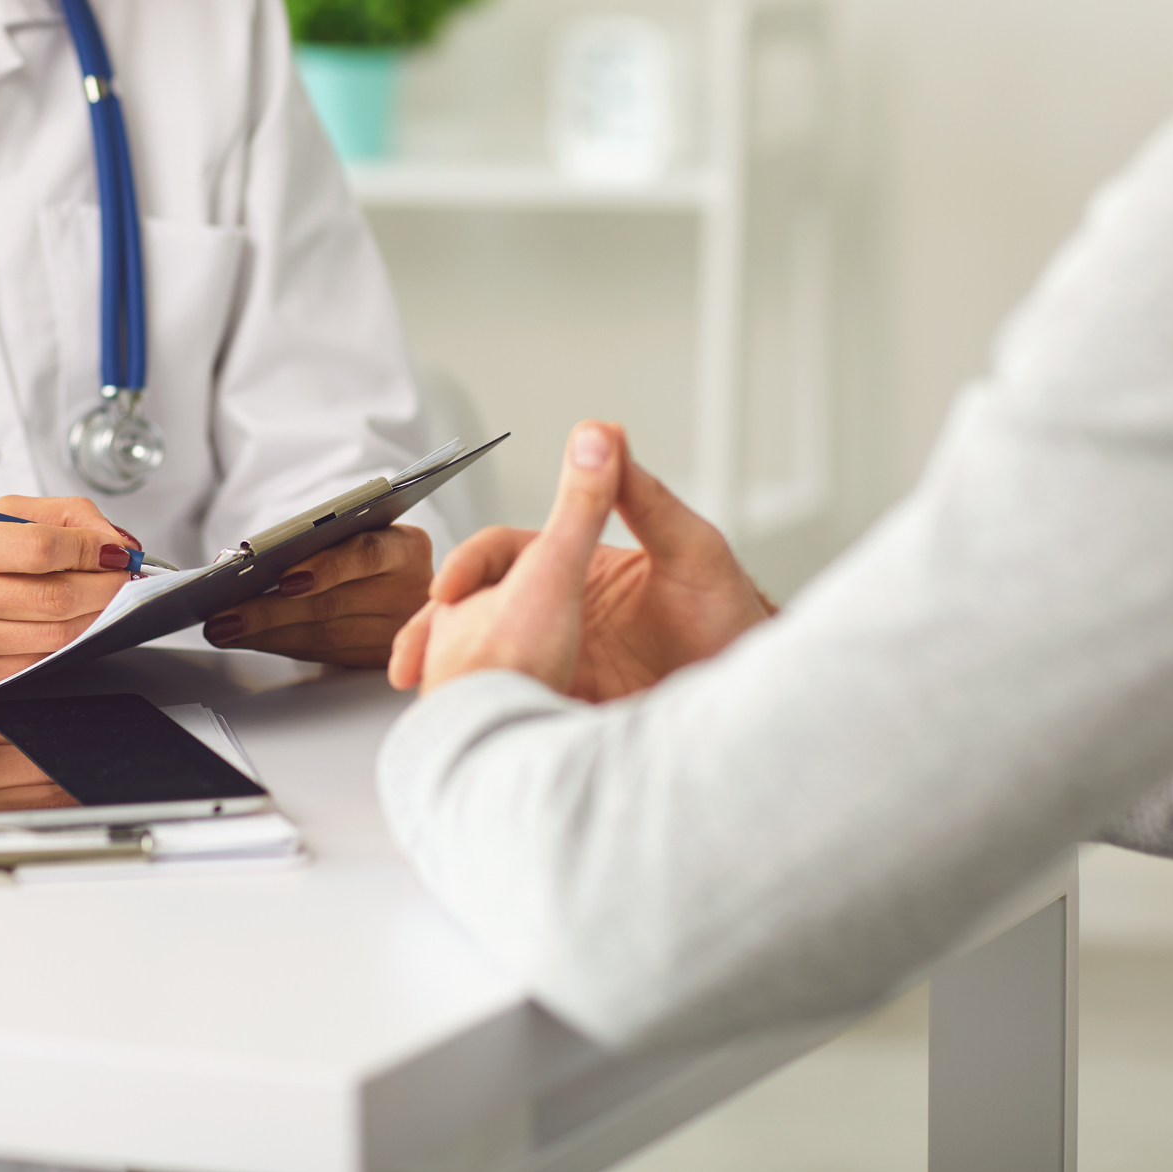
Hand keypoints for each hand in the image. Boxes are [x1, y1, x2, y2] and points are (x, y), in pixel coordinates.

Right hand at [0, 494, 137, 697]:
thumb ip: (52, 516)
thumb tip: (112, 537)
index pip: (42, 547)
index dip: (93, 548)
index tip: (118, 549)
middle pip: (56, 595)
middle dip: (107, 586)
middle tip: (126, 577)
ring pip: (55, 635)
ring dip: (97, 617)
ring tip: (109, 600)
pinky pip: (39, 664)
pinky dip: (70, 646)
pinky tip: (77, 628)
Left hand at [201, 523, 432, 667]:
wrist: (407, 578)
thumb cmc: (371, 544)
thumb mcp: (359, 528)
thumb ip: (323, 537)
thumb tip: (257, 559)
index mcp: (407, 547)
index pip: (367, 554)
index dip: (327, 567)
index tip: (285, 579)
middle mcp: (410, 592)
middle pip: (334, 604)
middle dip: (271, 611)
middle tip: (224, 613)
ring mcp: (398, 631)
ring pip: (324, 638)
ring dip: (267, 635)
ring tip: (224, 628)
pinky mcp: (380, 659)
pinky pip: (323, 655)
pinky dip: (282, 645)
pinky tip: (249, 639)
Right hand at [389, 422, 771, 699]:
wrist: (762, 704)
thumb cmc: (731, 618)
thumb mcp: (690, 549)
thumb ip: (643, 495)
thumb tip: (602, 432)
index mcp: (577, 570)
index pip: (502, 559)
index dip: (469, 572)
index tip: (448, 595)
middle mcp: (561, 616)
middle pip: (478, 618)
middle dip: (435, 638)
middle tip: (410, 664)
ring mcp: (561, 668)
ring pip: (489, 669)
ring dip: (456, 684)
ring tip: (436, 708)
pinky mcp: (570, 713)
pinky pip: (519, 717)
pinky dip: (490, 725)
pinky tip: (475, 739)